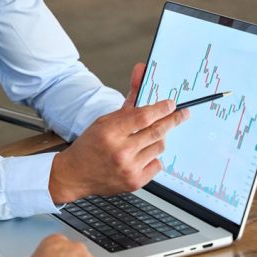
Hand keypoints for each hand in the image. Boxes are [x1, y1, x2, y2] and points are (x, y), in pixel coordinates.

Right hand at [49, 63, 189, 203]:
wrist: (75, 174)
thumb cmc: (89, 146)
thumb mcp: (104, 121)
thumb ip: (128, 103)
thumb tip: (140, 75)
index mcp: (109, 133)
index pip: (143, 117)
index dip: (161, 109)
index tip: (171, 104)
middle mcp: (120, 152)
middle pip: (157, 132)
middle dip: (173, 120)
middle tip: (182, 114)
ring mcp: (129, 169)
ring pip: (159, 147)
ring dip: (158, 139)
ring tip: (147, 137)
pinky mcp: (135, 182)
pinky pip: (157, 164)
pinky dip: (153, 157)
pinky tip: (142, 155)